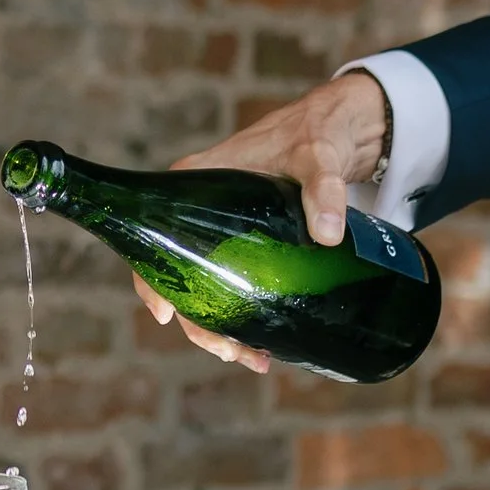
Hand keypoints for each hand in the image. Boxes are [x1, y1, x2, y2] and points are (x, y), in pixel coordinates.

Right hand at [137, 71, 391, 372]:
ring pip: (205, 289)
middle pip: (179, 278)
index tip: (165, 316)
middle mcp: (199, 212)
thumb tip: (328, 234)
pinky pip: (230, 286)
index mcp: (195, 183)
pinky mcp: (246, 245)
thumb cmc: (315, 135)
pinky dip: (241, 316)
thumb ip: (323, 190)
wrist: (339, 131)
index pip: (151, 239)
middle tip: (233, 351)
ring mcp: (221, 232)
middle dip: (200, 324)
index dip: (151, 281)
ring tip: (255, 358)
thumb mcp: (317, 158)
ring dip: (222, 329)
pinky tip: (265, 341)